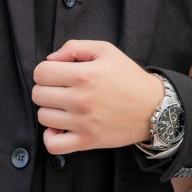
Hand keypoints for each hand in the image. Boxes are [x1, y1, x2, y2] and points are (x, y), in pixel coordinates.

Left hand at [32, 41, 162, 153]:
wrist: (153, 107)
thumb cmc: (129, 77)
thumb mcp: (106, 50)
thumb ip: (74, 47)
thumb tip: (50, 59)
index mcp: (83, 75)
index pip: (41, 72)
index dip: (46, 71)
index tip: (57, 74)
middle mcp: (80, 99)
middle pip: (38, 94)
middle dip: (46, 89)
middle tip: (61, 89)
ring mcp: (83, 123)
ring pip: (43, 117)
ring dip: (50, 110)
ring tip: (64, 106)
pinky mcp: (87, 141)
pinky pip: (53, 145)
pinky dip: (51, 136)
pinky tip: (61, 127)